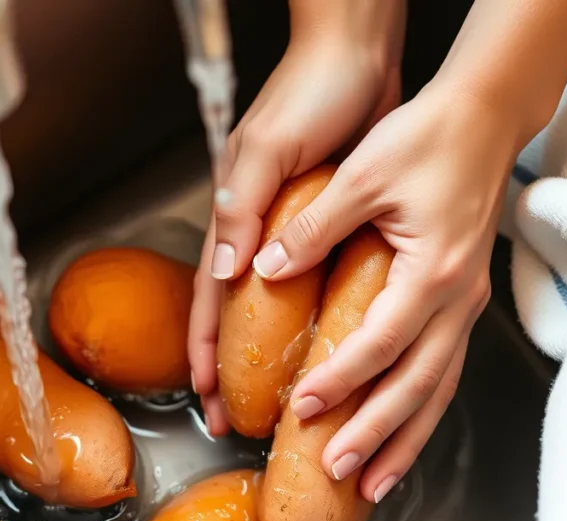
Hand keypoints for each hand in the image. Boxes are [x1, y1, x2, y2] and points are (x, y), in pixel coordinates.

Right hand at [189, 18, 403, 435]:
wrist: (361, 55)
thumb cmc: (309, 92)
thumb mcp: (266, 150)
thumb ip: (242, 210)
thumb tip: (223, 275)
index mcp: (238, 216)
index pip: (211, 298)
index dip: (205, 349)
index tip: (208, 398)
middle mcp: (263, 232)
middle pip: (240, 315)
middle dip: (235, 370)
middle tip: (238, 420)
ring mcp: (299, 232)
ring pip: (280, 308)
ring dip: (277, 355)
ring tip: (285, 399)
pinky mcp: (336, 225)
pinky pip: (321, 286)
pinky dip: (318, 321)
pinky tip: (328, 347)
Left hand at [254, 84, 522, 502]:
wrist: (486, 116)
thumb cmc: (430, 137)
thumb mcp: (365, 173)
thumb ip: (314, 226)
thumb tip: (265, 267)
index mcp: (433, 271)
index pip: (380, 343)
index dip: (341, 379)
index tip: (302, 408)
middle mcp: (458, 297)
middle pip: (419, 384)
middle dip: (379, 434)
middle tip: (340, 472)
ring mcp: (467, 302)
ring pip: (439, 387)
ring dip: (408, 439)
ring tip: (377, 483)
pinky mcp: (464, 298)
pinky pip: (444, 367)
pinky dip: (423, 407)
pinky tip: (403, 431)